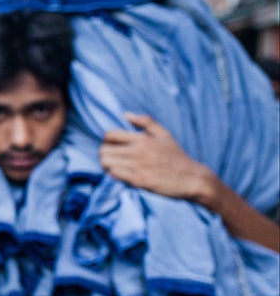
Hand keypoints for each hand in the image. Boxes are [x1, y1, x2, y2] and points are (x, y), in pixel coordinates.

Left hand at [101, 112, 278, 251]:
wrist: (192, 179)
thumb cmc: (177, 156)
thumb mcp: (165, 135)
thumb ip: (145, 122)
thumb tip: (126, 114)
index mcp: (142, 138)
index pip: (109, 135)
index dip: (107, 141)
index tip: (112, 147)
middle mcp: (138, 151)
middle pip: (104, 150)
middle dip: (105, 154)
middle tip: (112, 159)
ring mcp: (138, 166)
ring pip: (106, 163)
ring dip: (106, 166)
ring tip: (115, 168)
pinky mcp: (139, 180)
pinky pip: (114, 175)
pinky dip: (113, 175)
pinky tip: (120, 175)